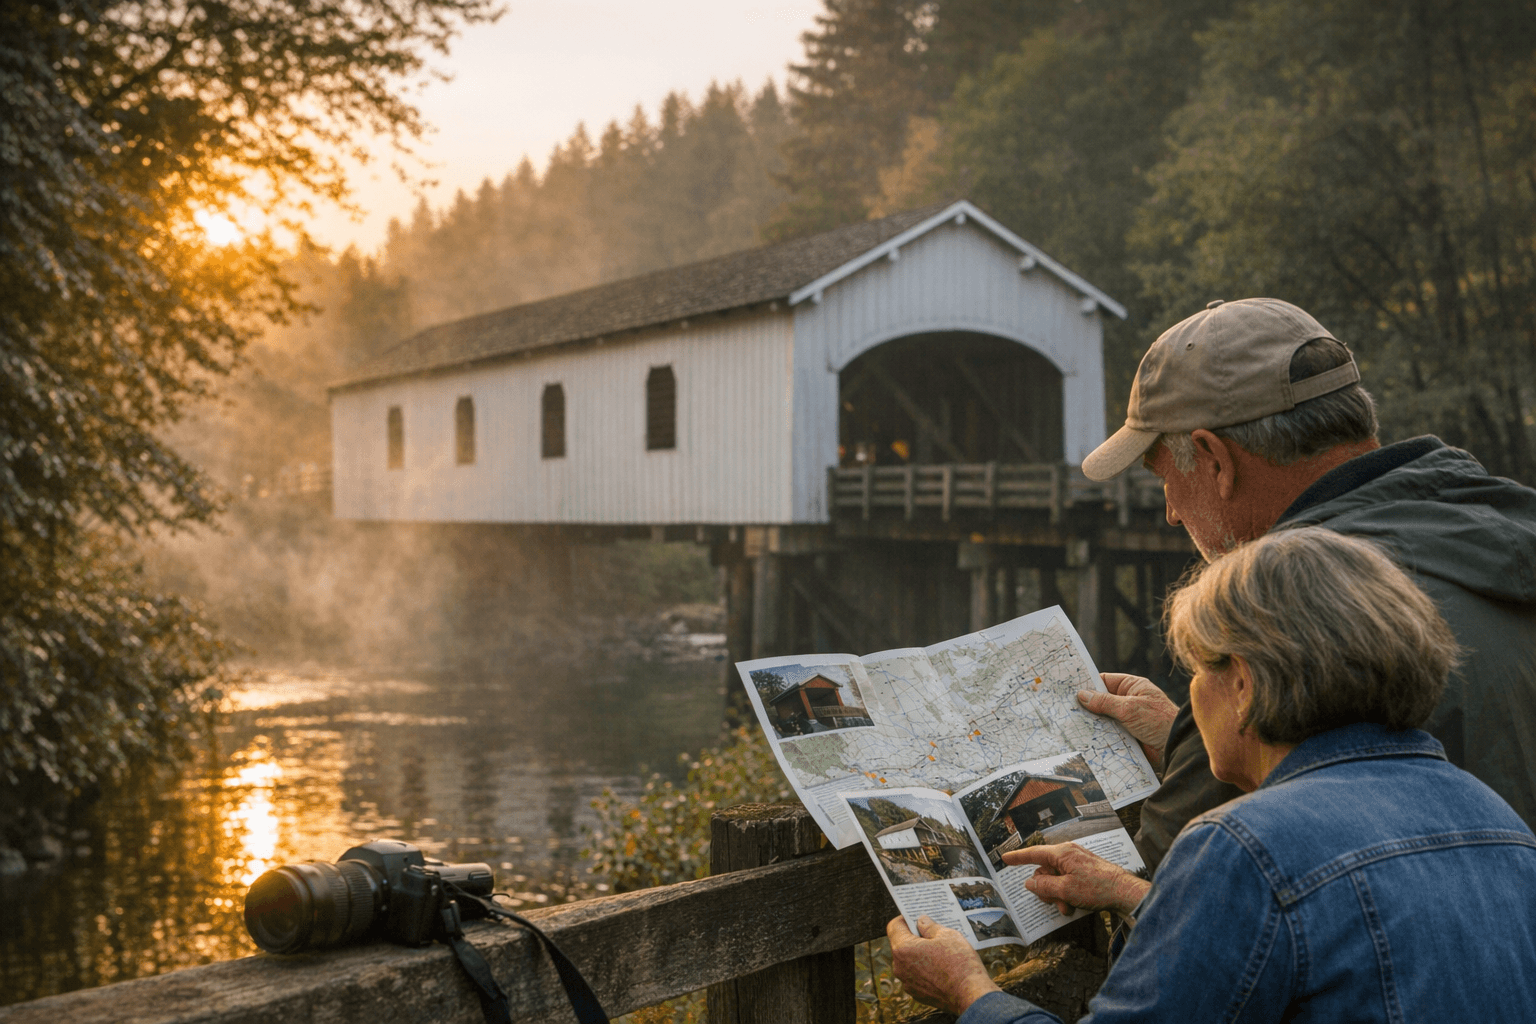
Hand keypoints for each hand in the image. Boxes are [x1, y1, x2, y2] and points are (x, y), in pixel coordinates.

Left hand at [887, 915, 999, 1015]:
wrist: (970, 995)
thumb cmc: (959, 963)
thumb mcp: (946, 935)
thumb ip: (929, 926)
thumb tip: (921, 921)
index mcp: (903, 949)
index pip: (894, 926)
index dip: (905, 918)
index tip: (917, 917)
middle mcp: (900, 967)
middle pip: (901, 944)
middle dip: (914, 936)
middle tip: (932, 932)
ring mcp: (907, 983)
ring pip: (909, 961)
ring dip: (920, 953)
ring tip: (939, 950)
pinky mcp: (917, 994)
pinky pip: (916, 975)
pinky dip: (925, 969)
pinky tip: (941, 966)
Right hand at [1003, 842, 1151, 917]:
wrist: (1125, 892)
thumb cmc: (1097, 888)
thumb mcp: (1065, 890)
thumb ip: (1044, 886)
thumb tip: (1029, 882)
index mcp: (1062, 853)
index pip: (1034, 853)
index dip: (1018, 857)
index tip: (1005, 858)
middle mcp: (1068, 854)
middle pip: (1044, 871)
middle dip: (1046, 890)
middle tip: (1055, 903)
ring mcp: (1077, 862)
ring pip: (1055, 879)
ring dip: (1057, 896)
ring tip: (1067, 907)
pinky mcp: (1085, 870)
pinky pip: (1067, 881)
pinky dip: (1067, 894)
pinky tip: (1074, 906)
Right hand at [1078, 673, 1177, 768]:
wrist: (1176, 747)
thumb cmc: (1159, 720)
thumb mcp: (1129, 708)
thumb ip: (1105, 702)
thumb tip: (1082, 695)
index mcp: (1131, 687)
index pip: (1104, 681)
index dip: (1087, 684)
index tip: (1068, 689)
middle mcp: (1128, 701)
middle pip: (1100, 701)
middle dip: (1086, 706)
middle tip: (1064, 709)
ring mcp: (1126, 719)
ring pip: (1102, 719)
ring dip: (1091, 723)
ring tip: (1069, 724)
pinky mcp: (1126, 736)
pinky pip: (1107, 733)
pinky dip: (1098, 735)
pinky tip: (1083, 738)